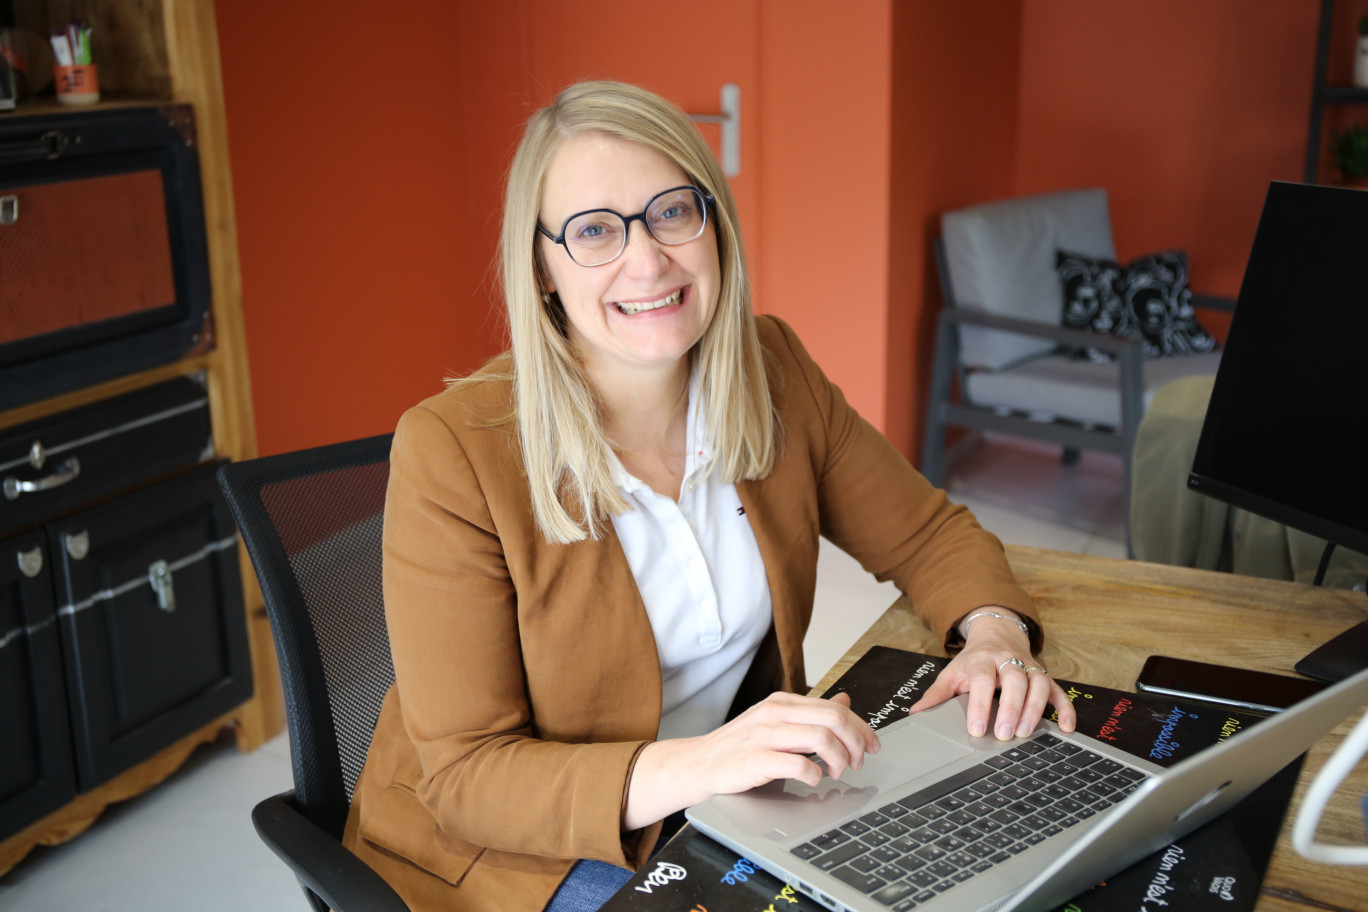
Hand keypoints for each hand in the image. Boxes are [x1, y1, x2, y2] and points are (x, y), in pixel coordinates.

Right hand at [623, 691, 879, 830]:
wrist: (698, 764)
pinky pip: (799, 765)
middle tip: (859, 762)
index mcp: (782, 703)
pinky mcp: (755, 759)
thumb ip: (810, 713)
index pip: (834, 708)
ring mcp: (764, 735)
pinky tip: (813, 780)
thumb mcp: (776, 723)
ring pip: (821, 739)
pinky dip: (814, 775)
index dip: (861, 728)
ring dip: (839, 760)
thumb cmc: (738, 748)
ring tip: (836, 773)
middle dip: (856, 743)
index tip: (872, 745)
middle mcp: (774, 714)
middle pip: (833, 719)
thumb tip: (844, 701)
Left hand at [907, 611, 1075, 739]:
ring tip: (1026, 733)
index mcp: (981, 660)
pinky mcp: (1044, 675)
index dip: (979, 704)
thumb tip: (916, 713)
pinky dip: (1064, 708)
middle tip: (1004, 734)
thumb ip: (937, 695)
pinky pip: (1059, 690)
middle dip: (1011, 707)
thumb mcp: (952, 673)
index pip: (981, 679)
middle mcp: (1007, 660)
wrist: (997, 633)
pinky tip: (1065, 727)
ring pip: (1039, 682)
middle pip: (1014, 679)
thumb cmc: (973, 660)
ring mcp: (1028, 667)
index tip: (975, 728)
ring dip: (1035, 708)